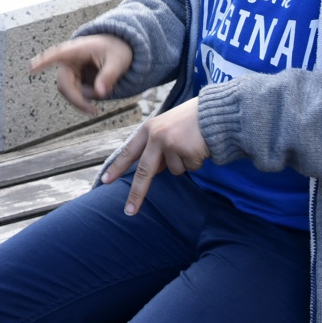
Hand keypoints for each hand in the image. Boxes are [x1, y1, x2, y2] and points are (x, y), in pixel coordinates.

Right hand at [30, 34, 133, 115]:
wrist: (118, 48)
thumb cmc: (116, 49)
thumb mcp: (118, 61)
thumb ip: (109, 76)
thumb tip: (100, 94)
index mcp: (76, 50)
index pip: (57, 55)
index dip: (44, 61)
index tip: (32, 67)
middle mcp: (68, 61)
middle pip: (64, 85)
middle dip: (77, 100)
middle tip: (93, 112)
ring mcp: (71, 72)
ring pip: (70, 93)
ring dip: (85, 99)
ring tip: (105, 92)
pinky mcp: (75, 81)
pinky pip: (77, 95)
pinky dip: (88, 98)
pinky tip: (99, 91)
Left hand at [102, 98, 208, 214]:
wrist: (216, 111)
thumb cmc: (190, 120)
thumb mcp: (167, 127)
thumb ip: (156, 147)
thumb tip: (152, 171)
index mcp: (148, 129)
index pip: (129, 152)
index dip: (117, 167)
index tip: (105, 181)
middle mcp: (156, 136)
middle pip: (144, 171)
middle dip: (137, 193)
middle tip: (129, 211)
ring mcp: (172, 144)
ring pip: (174, 170)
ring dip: (184, 162)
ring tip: (191, 144)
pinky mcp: (187, 151)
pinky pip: (191, 168)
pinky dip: (197, 161)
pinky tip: (200, 147)